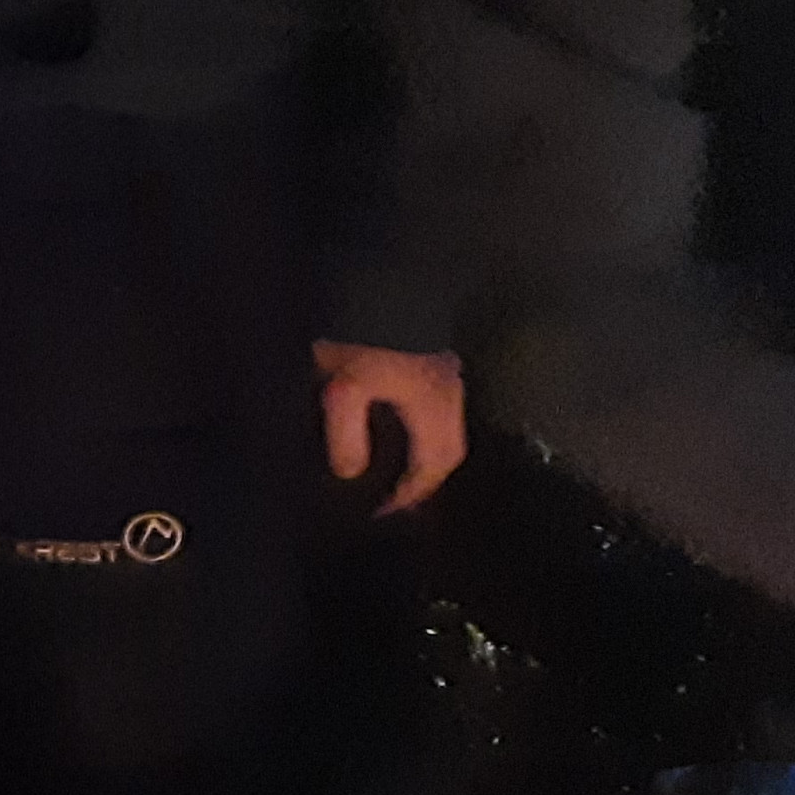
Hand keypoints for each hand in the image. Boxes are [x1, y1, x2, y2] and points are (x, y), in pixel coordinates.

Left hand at [313, 340, 468, 513]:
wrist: (370, 280)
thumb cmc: (361, 337)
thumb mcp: (343, 387)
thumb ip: (347, 436)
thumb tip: (350, 473)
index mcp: (434, 406)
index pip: (432, 466)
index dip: (408, 495)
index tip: (382, 514)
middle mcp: (450, 393)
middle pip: (447, 452)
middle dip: (423, 480)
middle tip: (393, 499)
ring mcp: (445, 374)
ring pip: (443, 429)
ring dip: (422, 454)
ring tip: (393, 470)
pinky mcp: (431, 360)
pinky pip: (434, 410)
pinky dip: (419, 430)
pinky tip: (395, 430)